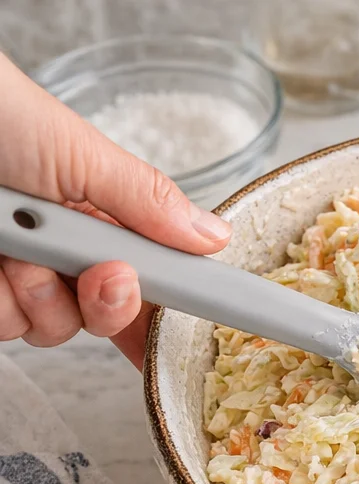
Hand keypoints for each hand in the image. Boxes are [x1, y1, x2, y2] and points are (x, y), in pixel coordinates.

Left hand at [0, 52, 231, 366]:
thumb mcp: (81, 152)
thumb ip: (147, 201)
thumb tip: (212, 236)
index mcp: (97, 219)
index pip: (147, 282)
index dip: (164, 311)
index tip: (189, 329)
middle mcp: (62, 253)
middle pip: (107, 319)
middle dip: (107, 302)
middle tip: (101, 273)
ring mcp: (21, 276)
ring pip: (54, 330)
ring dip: (41, 294)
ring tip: (18, 242)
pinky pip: (8, 328)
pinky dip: (0, 299)